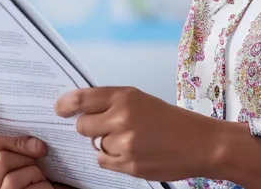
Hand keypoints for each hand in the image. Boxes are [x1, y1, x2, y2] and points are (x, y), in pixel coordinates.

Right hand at [0, 90, 60, 188]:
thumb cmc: (31, 187)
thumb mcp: (20, 164)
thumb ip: (12, 146)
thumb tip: (26, 121)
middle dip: (21, 144)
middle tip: (41, 151)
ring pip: (4, 160)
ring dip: (31, 166)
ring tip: (40, 180)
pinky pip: (14, 179)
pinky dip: (36, 182)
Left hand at [55, 86, 227, 180]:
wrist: (201, 144)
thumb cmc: (173, 121)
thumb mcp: (142, 101)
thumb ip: (112, 103)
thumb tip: (81, 109)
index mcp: (125, 97)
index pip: (82, 98)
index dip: (66, 105)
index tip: (59, 109)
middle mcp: (122, 117)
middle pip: (82, 126)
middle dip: (90, 128)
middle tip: (107, 127)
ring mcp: (124, 143)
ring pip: (95, 145)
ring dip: (107, 144)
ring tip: (132, 141)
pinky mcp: (128, 164)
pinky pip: (104, 161)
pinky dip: (113, 159)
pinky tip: (132, 153)